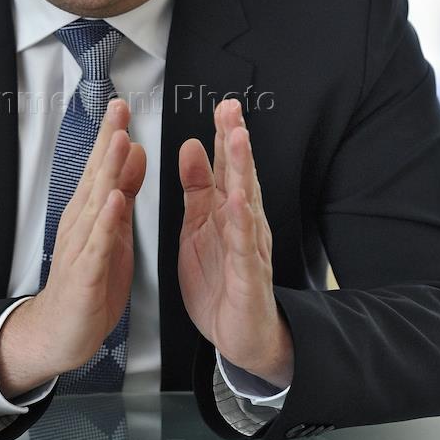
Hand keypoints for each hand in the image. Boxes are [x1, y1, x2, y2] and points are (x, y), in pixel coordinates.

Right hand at [0, 98, 145, 397]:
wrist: (62, 331)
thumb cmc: (90, 282)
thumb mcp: (113, 229)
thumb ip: (123, 190)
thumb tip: (134, 152)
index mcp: (90, 212)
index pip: (101, 167)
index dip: (112, 135)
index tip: (122, 105)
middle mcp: (81, 223)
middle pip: (96, 175)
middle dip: (108, 141)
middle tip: (119, 108)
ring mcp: (81, 246)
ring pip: (97, 203)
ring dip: (108, 171)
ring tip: (121, 141)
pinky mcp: (85, 274)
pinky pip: (97, 244)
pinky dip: (107, 222)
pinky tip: (115, 203)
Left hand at [177, 98, 292, 388]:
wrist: (240, 334)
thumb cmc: (221, 281)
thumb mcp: (199, 226)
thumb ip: (196, 188)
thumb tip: (192, 147)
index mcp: (225, 210)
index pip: (226, 165)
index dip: (223, 135)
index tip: (220, 105)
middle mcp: (241, 222)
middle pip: (239, 174)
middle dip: (235, 140)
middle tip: (231, 109)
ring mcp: (247, 246)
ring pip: (245, 201)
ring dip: (241, 169)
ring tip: (237, 139)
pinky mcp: (247, 273)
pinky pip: (243, 244)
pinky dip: (241, 221)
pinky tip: (238, 200)